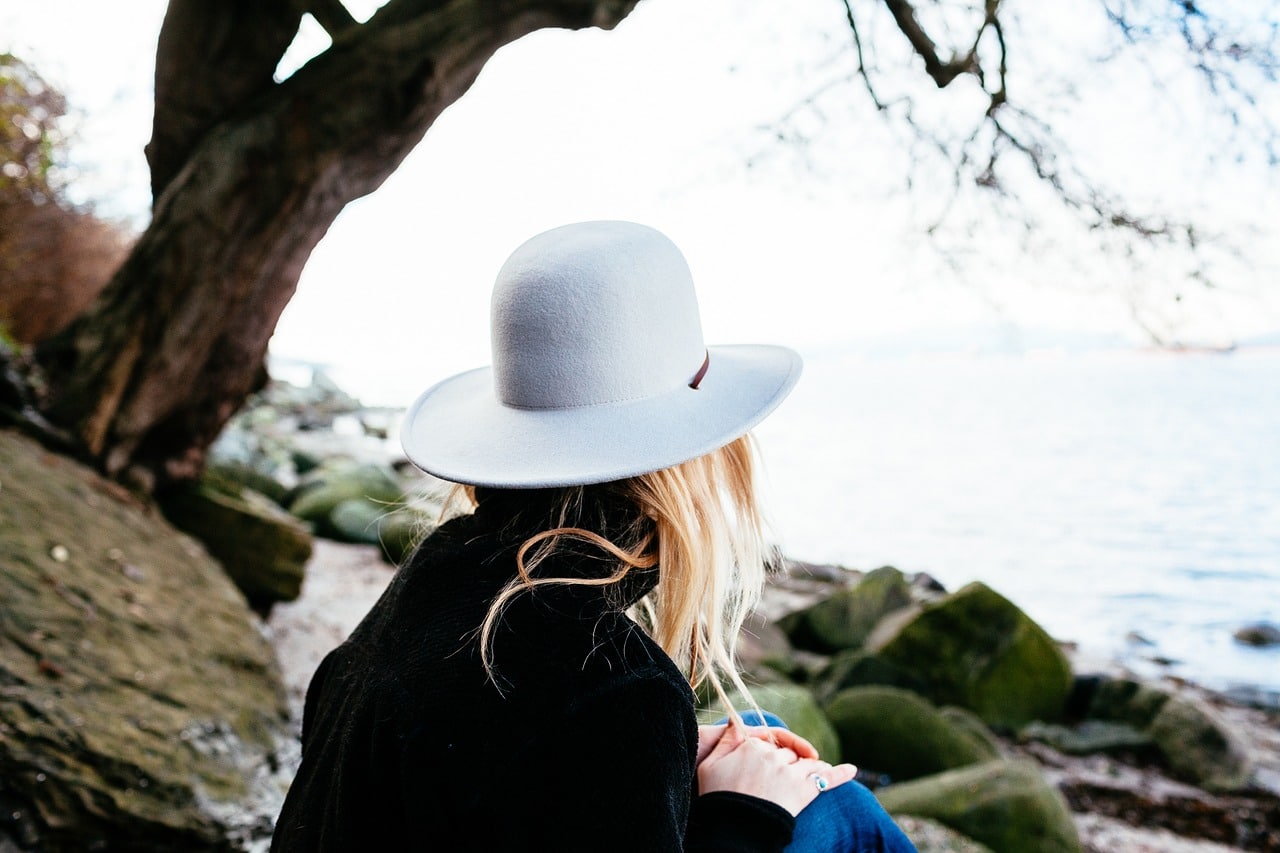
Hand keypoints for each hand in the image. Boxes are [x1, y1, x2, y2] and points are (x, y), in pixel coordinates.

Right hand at [697, 721, 857, 815]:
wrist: (731, 827)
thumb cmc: (716, 797)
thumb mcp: (710, 764)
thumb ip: (725, 740)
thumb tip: (735, 722)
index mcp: (752, 746)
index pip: (769, 743)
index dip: (770, 752)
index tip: (769, 762)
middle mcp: (773, 756)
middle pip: (789, 754)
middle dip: (791, 762)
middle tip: (789, 776)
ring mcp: (790, 773)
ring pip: (807, 763)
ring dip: (813, 767)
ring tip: (819, 771)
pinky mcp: (803, 791)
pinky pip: (826, 778)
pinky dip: (841, 774)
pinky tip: (852, 770)